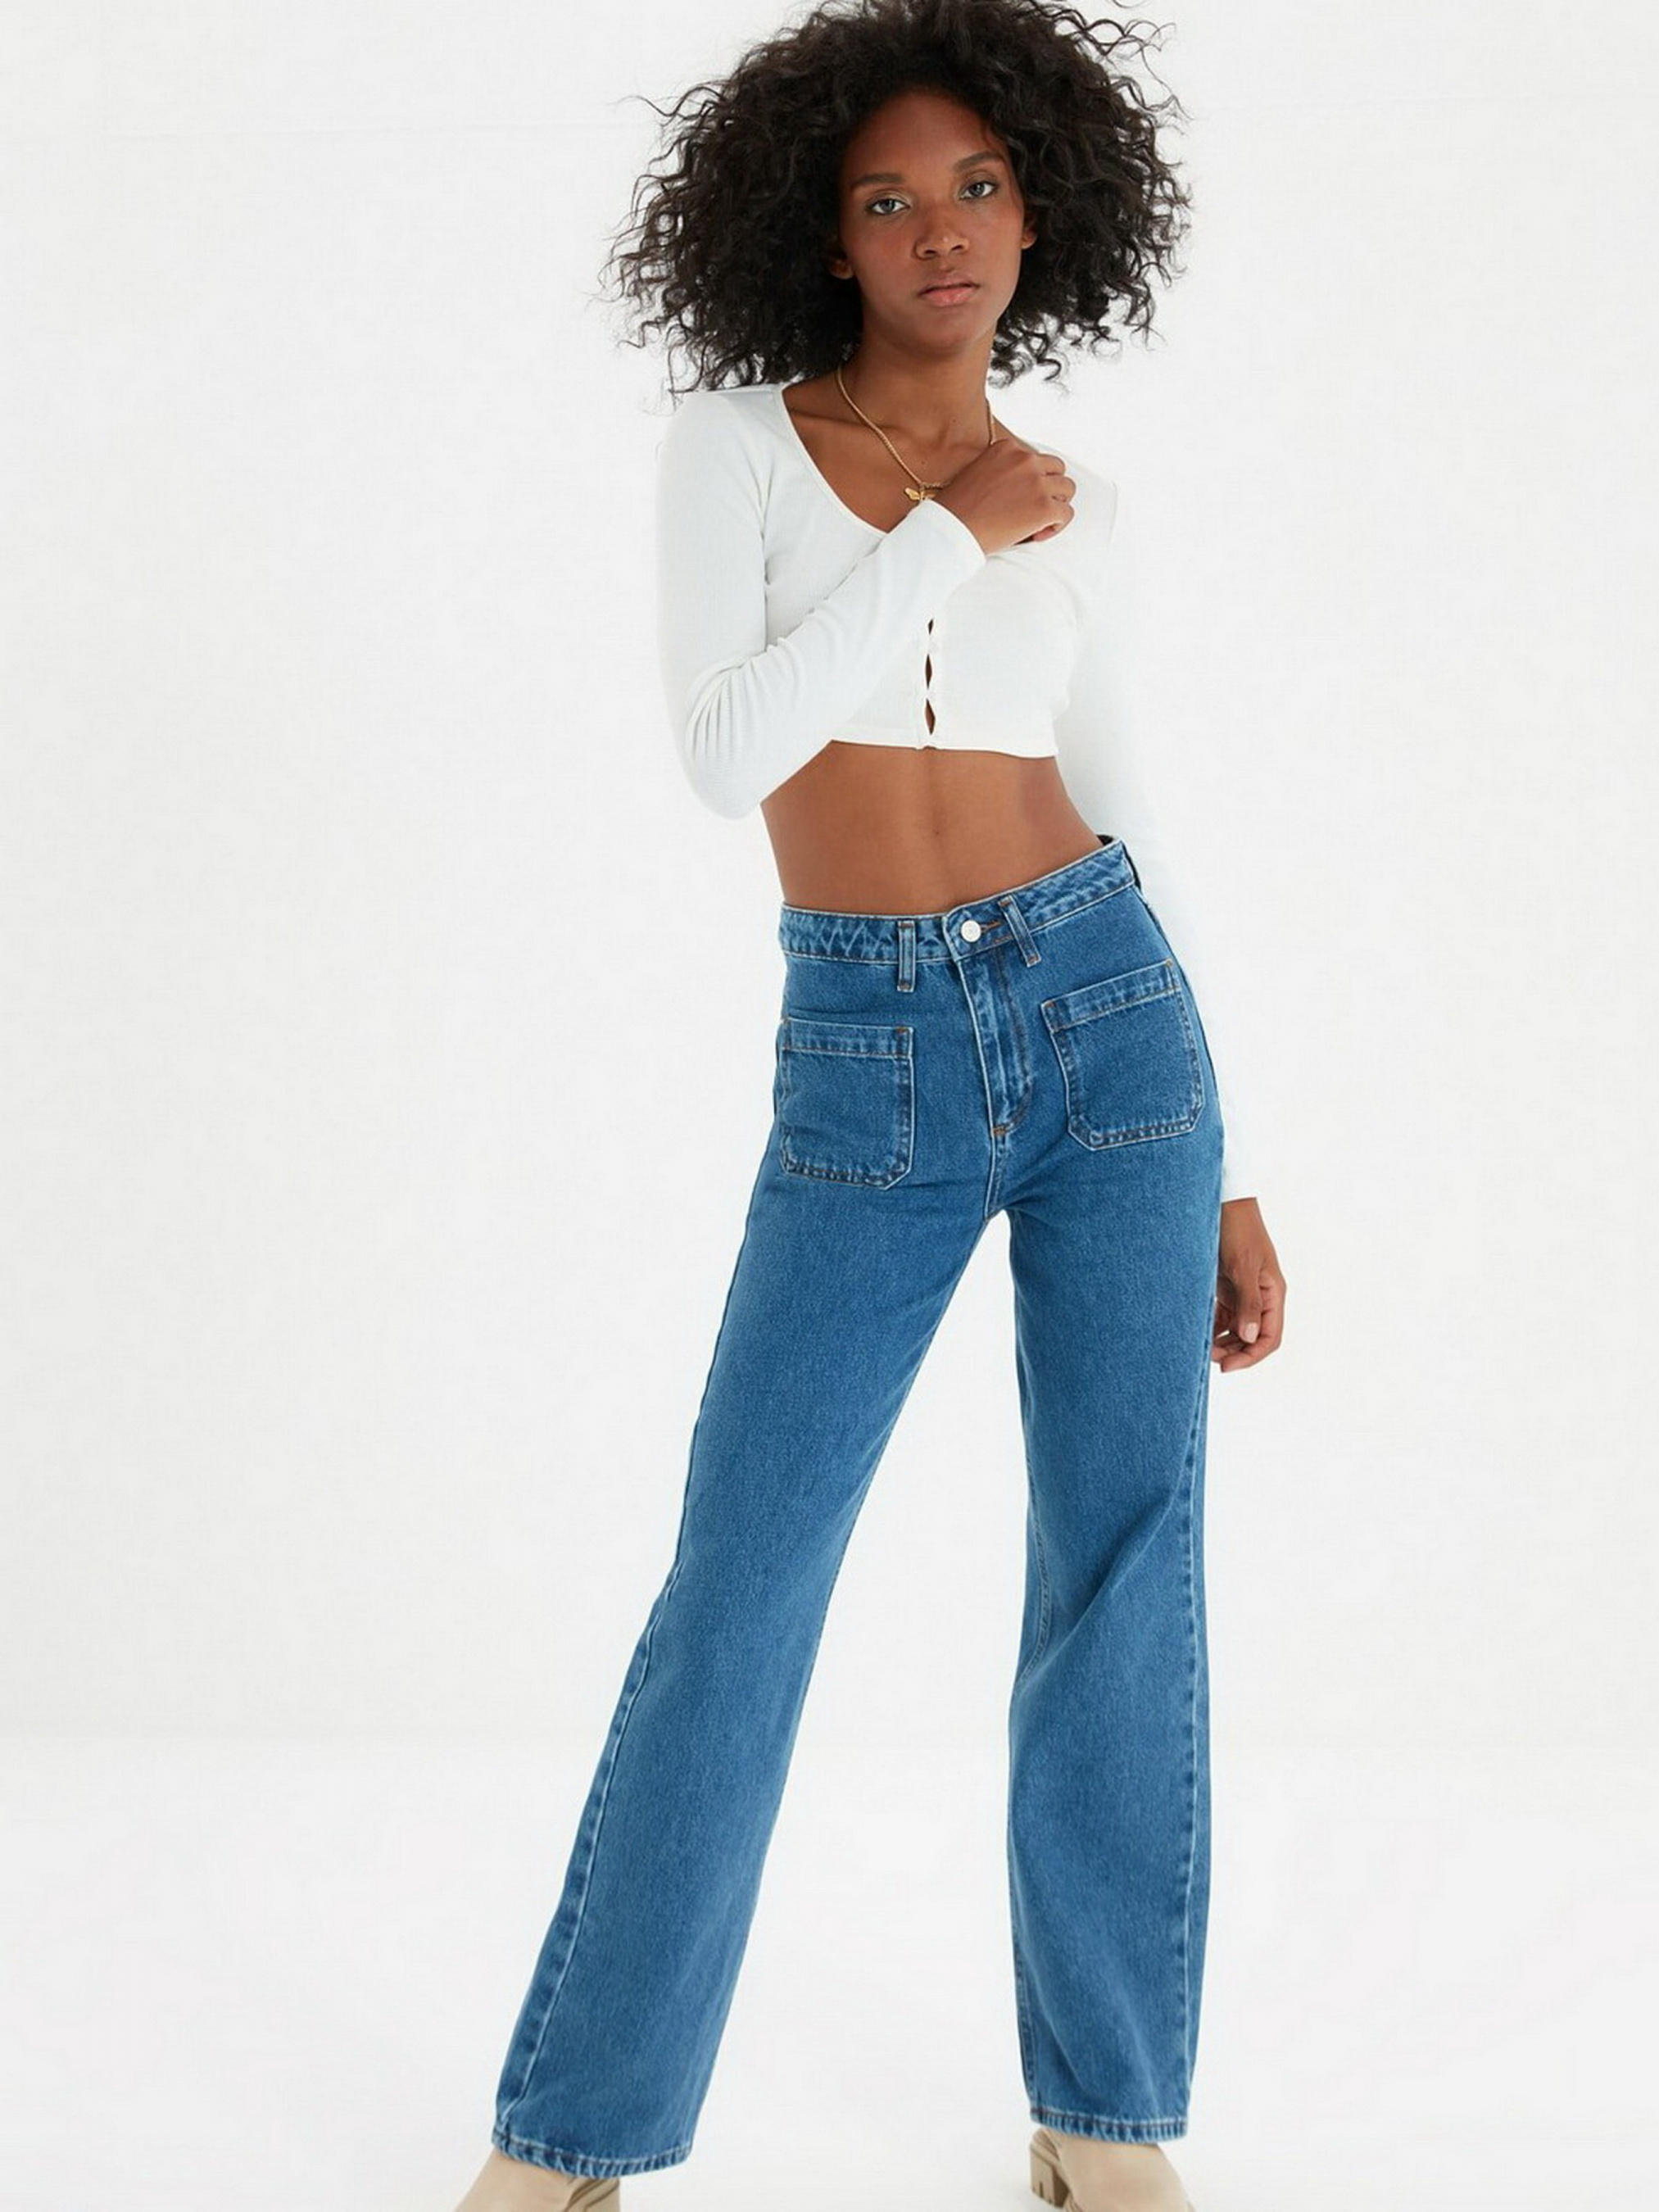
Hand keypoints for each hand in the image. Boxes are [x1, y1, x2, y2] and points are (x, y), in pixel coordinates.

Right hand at [935, 431, 1074, 555]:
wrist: (951, 530)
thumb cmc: (958, 509)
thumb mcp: (978, 473)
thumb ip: (1002, 471)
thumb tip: (1019, 487)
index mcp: (1007, 448)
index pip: (1035, 458)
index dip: (1031, 480)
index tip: (1018, 499)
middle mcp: (1025, 460)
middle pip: (1057, 469)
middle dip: (1050, 489)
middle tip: (1035, 509)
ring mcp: (1037, 483)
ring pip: (1067, 489)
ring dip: (1056, 506)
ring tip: (1038, 523)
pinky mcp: (1044, 507)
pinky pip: (1066, 513)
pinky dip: (1056, 526)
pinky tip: (1037, 535)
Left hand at [1212, 1196, 1283, 1370]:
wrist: (1223, 1202)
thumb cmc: (1237, 1229)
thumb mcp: (1243, 1266)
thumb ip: (1247, 1302)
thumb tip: (1249, 1337)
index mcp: (1273, 1293)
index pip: (1269, 1337)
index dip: (1251, 1356)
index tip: (1227, 1366)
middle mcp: (1261, 1296)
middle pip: (1253, 1337)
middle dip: (1234, 1352)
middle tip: (1209, 1358)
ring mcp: (1244, 1292)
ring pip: (1237, 1329)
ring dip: (1223, 1342)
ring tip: (1202, 1348)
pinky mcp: (1228, 1286)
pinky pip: (1224, 1316)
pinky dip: (1213, 1327)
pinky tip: (1199, 1332)